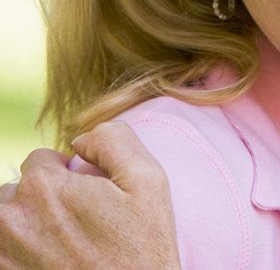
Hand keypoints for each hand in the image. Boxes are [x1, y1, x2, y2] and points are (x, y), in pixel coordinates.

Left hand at [0, 121, 180, 269]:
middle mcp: (11, 218)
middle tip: (77, 226)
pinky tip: (48, 262)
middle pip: (16, 191)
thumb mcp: (149, 182)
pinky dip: (20, 253)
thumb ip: (115, 139)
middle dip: (42, 201)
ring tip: (61, 246)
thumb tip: (82, 139)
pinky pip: (3, 252)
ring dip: (25, 227)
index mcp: (44, 187)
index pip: (40, 160)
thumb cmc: (142, 250)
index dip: (69, 176)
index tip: (89, 200)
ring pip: (4, 222)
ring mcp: (3, 254)